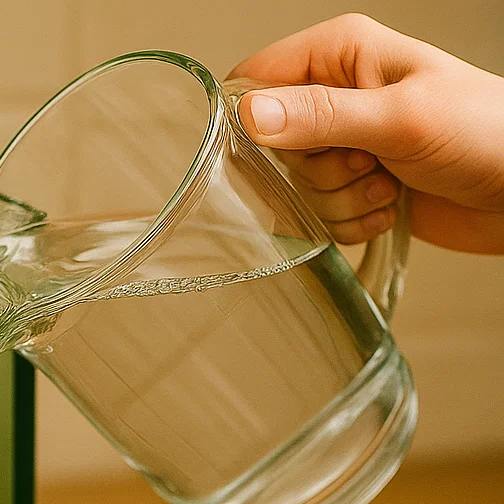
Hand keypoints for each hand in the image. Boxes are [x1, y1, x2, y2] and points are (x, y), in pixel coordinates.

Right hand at [228, 14, 503, 252]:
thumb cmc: (483, 133)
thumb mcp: (399, 118)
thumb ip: (321, 116)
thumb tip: (249, 115)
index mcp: (340, 54)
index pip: (254, 80)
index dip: (254, 120)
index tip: (285, 148)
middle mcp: (336, 96)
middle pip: (272, 147)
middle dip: (317, 169)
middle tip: (365, 160)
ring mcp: (345, 144)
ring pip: (299, 189)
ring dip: (341, 200)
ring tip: (389, 183)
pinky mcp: (354, 189)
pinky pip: (322, 218)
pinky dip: (354, 222)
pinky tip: (390, 206)